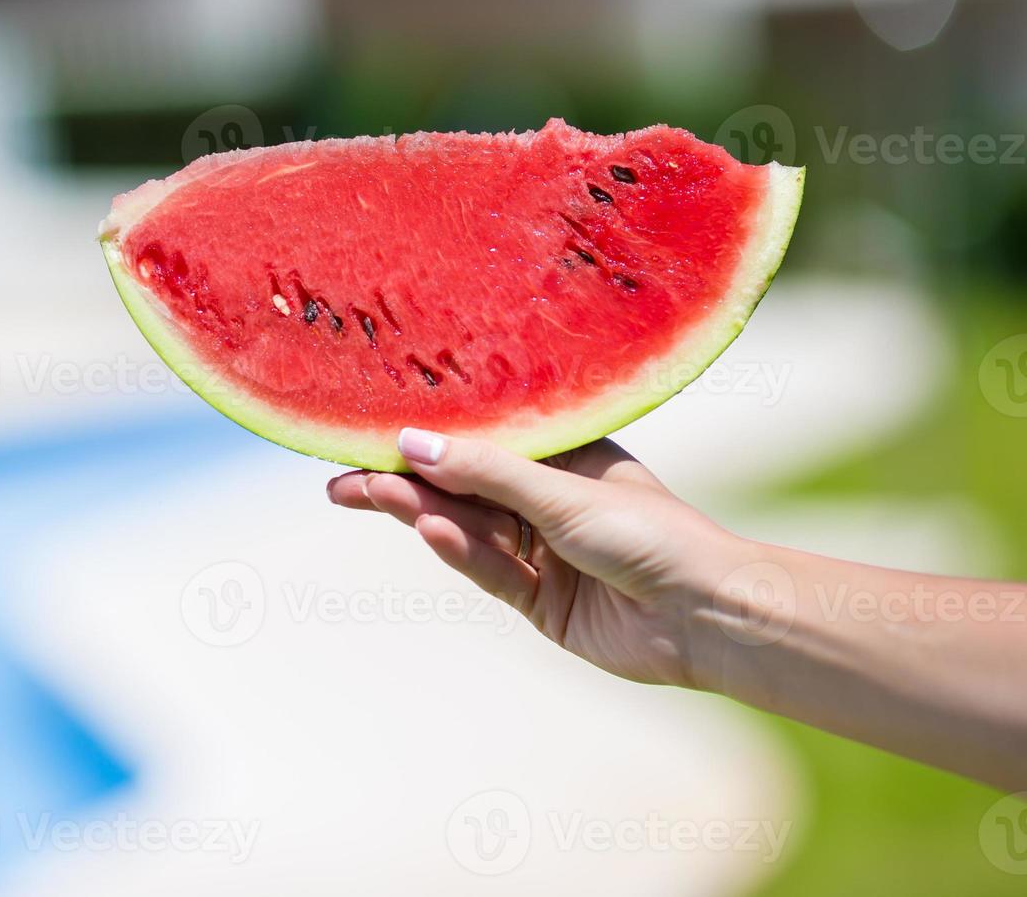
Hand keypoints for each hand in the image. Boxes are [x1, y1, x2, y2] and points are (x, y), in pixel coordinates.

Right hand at [327, 429, 753, 688]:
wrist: (709, 618)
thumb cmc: (653, 535)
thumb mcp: (563, 494)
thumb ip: (486, 473)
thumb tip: (413, 444)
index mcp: (563, 455)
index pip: (481, 439)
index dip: (427, 435)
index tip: (370, 429)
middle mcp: (547, 498)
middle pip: (461, 486)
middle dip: (404, 482)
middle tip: (339, 481)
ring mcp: (541, 549)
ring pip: (466, 527)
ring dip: (420, 514)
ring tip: (366, 497)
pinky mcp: (539, 598)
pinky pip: (488, 569)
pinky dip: (459, 552)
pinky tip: (429, 531)